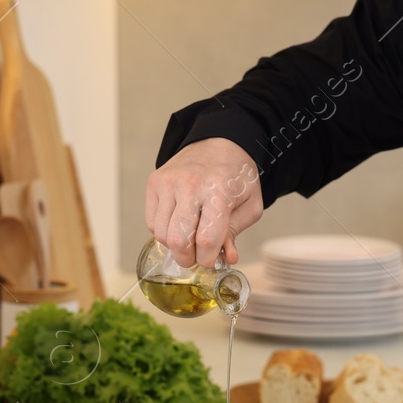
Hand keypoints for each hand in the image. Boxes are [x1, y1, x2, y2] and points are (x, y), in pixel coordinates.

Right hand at [145, 137, 263, 267]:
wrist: (220, 142)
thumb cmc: (237, 176)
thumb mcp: (250, 204)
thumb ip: (236, 232)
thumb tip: (227, 258)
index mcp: (219, 190)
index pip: (206, 239)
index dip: (207, 259)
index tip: (211, 260)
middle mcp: (191, 185)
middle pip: (178, 240)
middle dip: (187, 258)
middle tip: (196, 257)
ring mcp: (169, 182)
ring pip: (161, 234)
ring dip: (175, 245)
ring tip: (188, 238)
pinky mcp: (155, 182)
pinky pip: (151, 222)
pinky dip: (163, 231)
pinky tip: (178, 223)